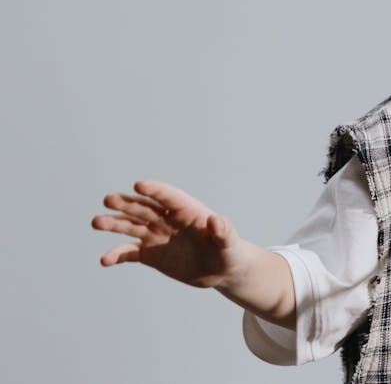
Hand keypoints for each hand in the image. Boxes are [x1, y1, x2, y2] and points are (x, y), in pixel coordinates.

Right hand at [92, 181, 251, 288]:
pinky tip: (105, 260)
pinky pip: (130, 253)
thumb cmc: (229, 252)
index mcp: (188, 211)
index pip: (169, 197)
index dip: (155, 190)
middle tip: (108, 200)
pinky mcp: (151, 254)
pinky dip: (117, 255)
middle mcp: (169, 220)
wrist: (222, 270)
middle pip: (145, 208)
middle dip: (127, 204)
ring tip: (96, 222)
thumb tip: (216, 220)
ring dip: (114, 224)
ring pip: (132, 227)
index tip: (138, 185)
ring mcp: (157, 236)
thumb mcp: (229, 243)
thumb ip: (223, 231)